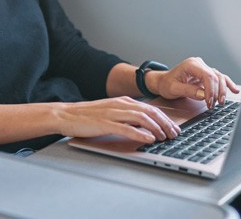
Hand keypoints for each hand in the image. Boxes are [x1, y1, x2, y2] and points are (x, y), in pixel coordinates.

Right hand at [54, 97, 180, 143]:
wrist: (65, 114)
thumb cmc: (87, 116)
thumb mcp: (111, 112)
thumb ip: (126, 116)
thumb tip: (144, 126)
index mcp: (123, 101)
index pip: (150, 108)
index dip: (164, 118)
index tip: (173, 128)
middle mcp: (121, 104)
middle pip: (150, 111)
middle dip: (165, 123)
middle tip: (174, 134)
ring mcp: (113, 113)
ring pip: (141, 118)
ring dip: (156, 128)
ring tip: (165, 137)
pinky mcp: (105, 123)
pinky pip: (127, 128)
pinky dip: (140, 134)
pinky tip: (149, 139)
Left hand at [149, 57, 238, 108]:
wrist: (164, 82)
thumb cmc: (167, 84)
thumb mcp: (174, 89)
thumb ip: (189, 91)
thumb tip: (204, 95)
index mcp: (191, 64)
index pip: (207, 76)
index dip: (211, 90)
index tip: (209, 102)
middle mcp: (199, 64)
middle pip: (216, 77)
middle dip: (217, 92)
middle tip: (214, 105)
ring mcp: (204, 69)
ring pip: (220, 77)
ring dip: (223, 90)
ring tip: (221, 102)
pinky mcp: (206, 75)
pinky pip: (220, 78)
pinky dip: (227, 84)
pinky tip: (234, 90)